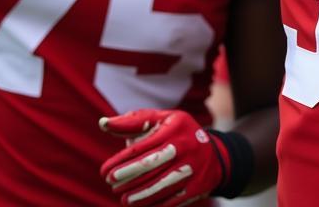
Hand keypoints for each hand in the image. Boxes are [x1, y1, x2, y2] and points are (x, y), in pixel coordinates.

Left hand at [99, 110, 225, 205]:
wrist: (215, 154)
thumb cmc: (178, 134)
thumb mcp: (162, 120)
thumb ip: (133, 121)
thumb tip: (103, 123)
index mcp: (175, 127)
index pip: (142, 147)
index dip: (121, 161)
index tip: (104, 172)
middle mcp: (186, 146)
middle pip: (150, 166)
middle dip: (126, 178)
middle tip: (111, 184)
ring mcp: (193, 168)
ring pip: (160, 185)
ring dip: (138, 195)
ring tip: (124, 199)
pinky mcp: (198, 187)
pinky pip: (171, 199)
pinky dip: (154, 204)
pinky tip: (141, 205)